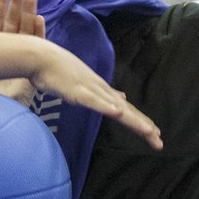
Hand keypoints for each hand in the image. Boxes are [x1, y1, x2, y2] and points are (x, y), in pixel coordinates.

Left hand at [0, 0, 42, 105]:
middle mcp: (10, 50)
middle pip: (14, 22)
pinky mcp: (33, 68)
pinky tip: (39, 19)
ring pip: (26, 30)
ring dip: (29, 13)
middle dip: (16, 3)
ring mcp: (23, 58)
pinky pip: (38, 46)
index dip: (0, 3)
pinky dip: (38, 33)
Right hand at [28, 40, 162, 150]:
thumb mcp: (83, 82)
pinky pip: (93, 101)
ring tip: (150, 132)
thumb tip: (121, 97)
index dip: (140, 121)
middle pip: (126, 111)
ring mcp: (90, 90)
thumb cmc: (57, 70)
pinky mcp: (77, 91)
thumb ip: (102, 92)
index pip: (125, 108)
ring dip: (133, 120)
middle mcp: (100, 89)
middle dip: (143, 126)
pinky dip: (107, 107)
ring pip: (115, 108)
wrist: (39, 56)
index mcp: (101, 90)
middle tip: (159, 142)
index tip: (155, 133)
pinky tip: (118, 113)